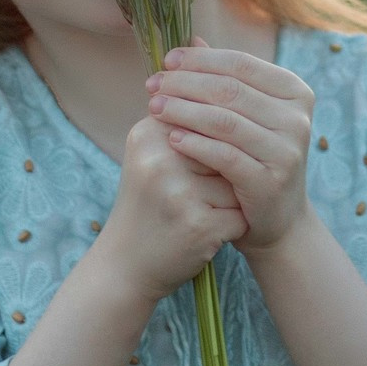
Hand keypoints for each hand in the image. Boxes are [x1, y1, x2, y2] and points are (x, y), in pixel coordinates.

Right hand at [95, 115, 248, 304]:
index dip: (212, 145)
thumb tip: (234, 101)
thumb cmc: (148, 204)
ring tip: (196, 214)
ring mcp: (179, 194)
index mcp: (147, 134)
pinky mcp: (199, 225)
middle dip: (223, 173)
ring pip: (238, 182)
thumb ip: (184, 124)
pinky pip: (241, 215)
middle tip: (192, 194)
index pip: (209, 118)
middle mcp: (159, 160)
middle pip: (226, 149)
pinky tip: (204, 233)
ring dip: (230, 201)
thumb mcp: (150, 156)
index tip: (194, 167)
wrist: (125, 264)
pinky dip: (231, 227)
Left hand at [146, 36, 316, 252]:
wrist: (275, 218)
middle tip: (152, 85)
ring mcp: (287, 150)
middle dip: (184, 84)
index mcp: (294, 91)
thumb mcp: (244, 114)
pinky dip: (195, 144)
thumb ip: (222, 78)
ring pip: (224, 120)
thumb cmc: (254, 156)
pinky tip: (171, 138)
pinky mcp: (270, 180)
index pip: (240, 63)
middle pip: (230, 89)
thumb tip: (191, 39)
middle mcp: (296, 118)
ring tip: (154, 107)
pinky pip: (225, 155)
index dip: (199, 60)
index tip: (166, 61)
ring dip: (183, 110)